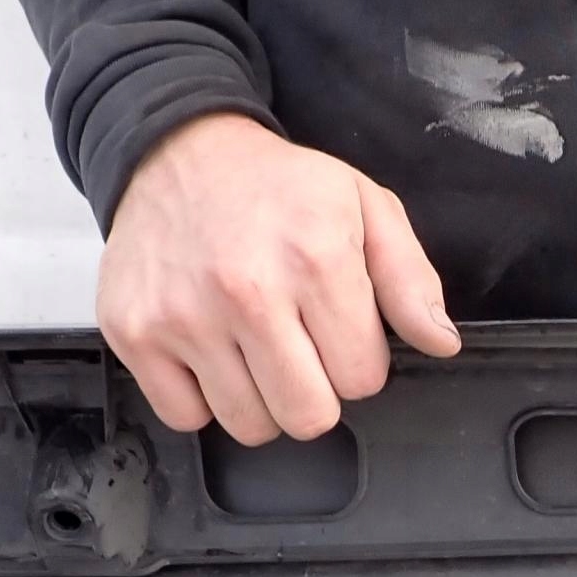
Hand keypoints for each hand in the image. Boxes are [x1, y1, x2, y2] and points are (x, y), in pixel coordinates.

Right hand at [98, 112, 461, 442]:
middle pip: (307, 417)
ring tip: (253, 346)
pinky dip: (201, 398)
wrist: (177, 150)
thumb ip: (410, 279)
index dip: (356, 360)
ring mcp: (184, 316)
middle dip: (313, 391)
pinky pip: (184, 418)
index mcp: (316, 258)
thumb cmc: (275, 185)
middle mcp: (247, 292)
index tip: (336, 328)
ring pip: (248, 426)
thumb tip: (441, 342)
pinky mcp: (135, 333)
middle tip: (298, 346)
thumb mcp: (364, 206)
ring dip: (259, 399)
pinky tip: (210, 351)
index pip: (362, 380)